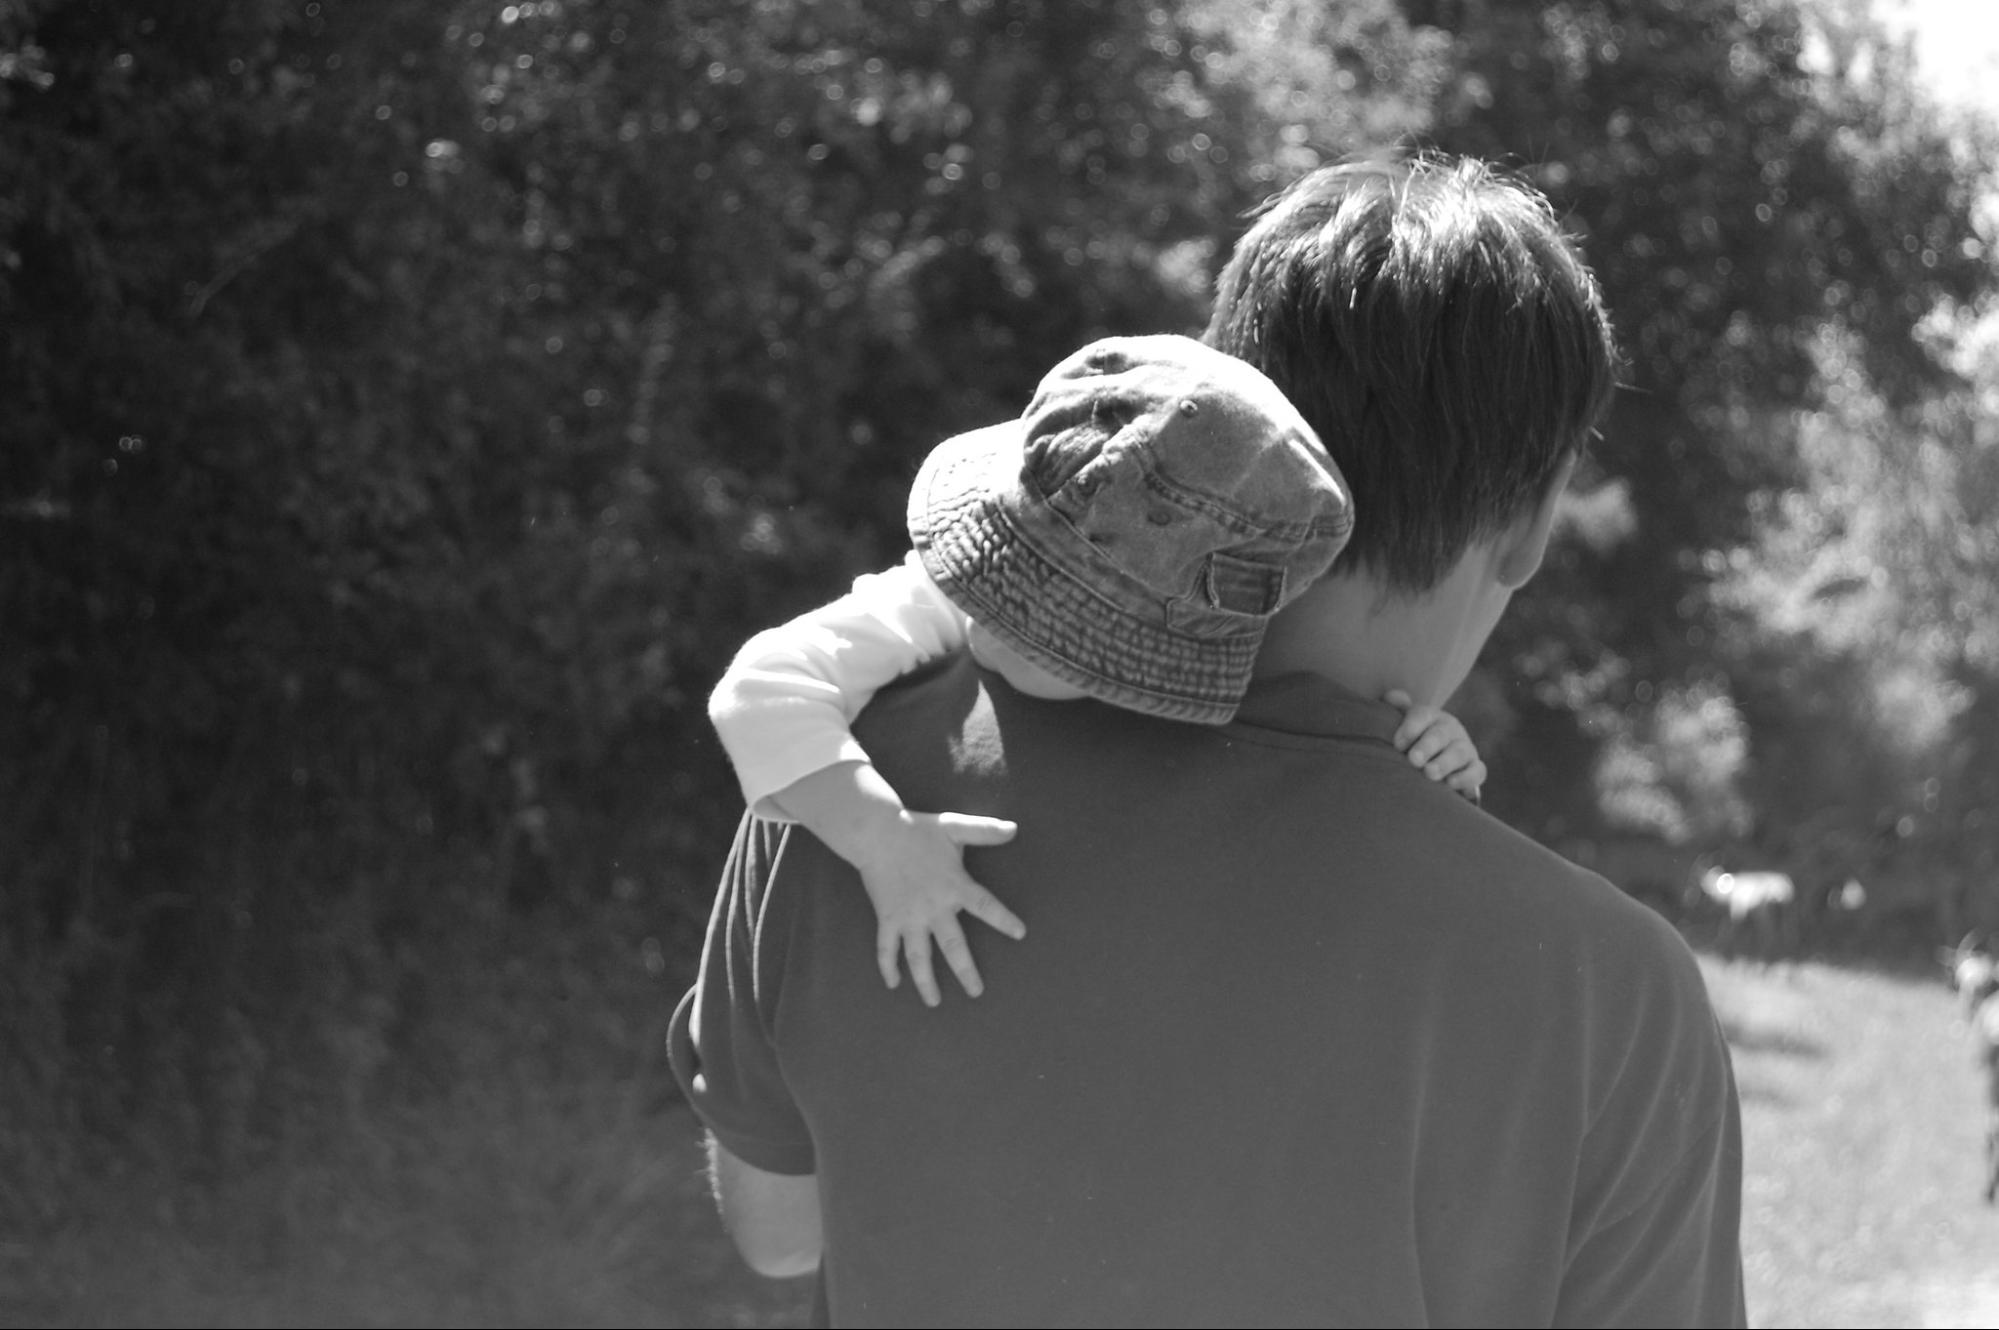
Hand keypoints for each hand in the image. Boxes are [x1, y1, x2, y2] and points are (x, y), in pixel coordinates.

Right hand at [850, 811, 1024, 1006]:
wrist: (876, 833)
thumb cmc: (918, 830)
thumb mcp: (954, 827)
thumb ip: (984, 831)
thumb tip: (1014, 829)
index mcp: (954, 886)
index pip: (986, 907)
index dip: (1004, 920)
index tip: (1020, 934)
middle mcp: (933, 908)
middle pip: (953, 946)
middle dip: (966, 971)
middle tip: (976, 992)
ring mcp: (909, 917)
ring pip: (919, 956)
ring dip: (925, 981)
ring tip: (934, 1002)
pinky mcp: (888, 918)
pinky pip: (886, 948)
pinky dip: (888, 967)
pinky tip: (894, 984)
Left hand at [1384, 690, 1485, 802]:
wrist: (1436, 761)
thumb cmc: (1412, 741)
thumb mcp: (1403, 724)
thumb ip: (1397, 710)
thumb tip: (1390, 696)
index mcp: (1431, 717)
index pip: (1423, 715)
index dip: (1411, 727)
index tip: (1397, 744)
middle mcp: (1450, 729)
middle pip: (1440, 734)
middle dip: (1427, 746)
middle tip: (1414, 760)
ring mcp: (1464, 748)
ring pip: (1459, 752)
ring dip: (1444, 763)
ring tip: (1429, 773)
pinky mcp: (1475, 768)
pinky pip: (1477, 771)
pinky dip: (1466, 778)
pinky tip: (1450, 784)